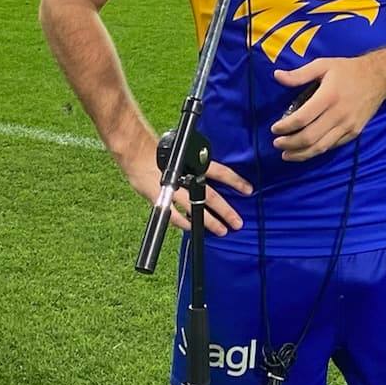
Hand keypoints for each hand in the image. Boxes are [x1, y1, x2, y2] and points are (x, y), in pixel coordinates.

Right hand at [126, 146, 252, 235]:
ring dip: (210, 221)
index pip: (220, 172)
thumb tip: (212, 177)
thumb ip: (196, 166)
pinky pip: (175, 217)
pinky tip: (194, 229)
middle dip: (225, 211)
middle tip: (237, 222)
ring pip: (195, 208)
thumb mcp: (183, 155)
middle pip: (210, 196)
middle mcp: (185, 177)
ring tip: (222, 231)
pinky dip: (185, 224)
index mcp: (193, 163)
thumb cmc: (161, 153)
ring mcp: (173, 190)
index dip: (235, 181)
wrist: (137, 154)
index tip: (248, 190)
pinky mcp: (160, 200)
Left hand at [271, 56, 385, 162]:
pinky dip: (317, 151)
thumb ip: (299, 74)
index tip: (274, 129)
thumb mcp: (323, 65)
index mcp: (328, 96)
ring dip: (301, 154)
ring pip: (321, 147)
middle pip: (310, 137)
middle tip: (277, 143)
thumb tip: (277, 76)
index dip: (285, 127)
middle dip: (290, 144)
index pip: (302, 118)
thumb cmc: (347, 70)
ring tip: (286, 154)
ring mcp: (348, 126)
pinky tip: (306, 151)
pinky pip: (332, 146)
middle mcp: (338, 114)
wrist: (378, 78)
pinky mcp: (354, 132)